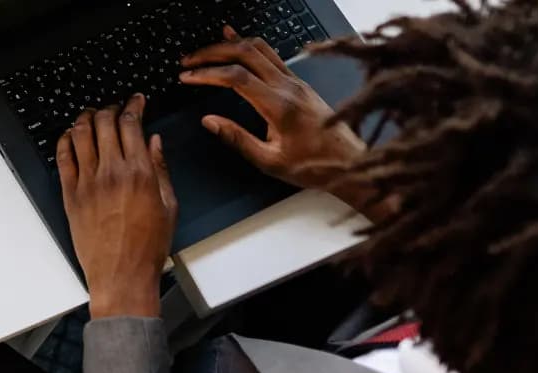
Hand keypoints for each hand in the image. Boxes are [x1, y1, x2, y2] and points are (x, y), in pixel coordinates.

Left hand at [58, 96, 175, 318]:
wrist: (122, 274)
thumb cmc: (147, 246)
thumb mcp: (168, 204)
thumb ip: (160, 168)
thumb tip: (154, 142)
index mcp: (139, 172)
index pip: (132, 123)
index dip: (133, 105)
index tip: (136, 100)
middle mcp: (111, 172)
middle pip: (105, 123)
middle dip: (111, 107)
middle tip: (114, 106)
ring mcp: (87, 182)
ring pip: (81, 134)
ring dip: (86, 118)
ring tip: (91, 115)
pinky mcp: (70, 195)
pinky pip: (63, 158)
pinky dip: (65, 141)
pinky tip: (70, 136)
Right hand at [180, 27, 382, 218]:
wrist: (349, 162)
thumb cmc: (314, 165)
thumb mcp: (269, 161)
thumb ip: (236, 138)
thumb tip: (209, 121)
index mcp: (280, 106)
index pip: (237, 77)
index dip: (207, 73)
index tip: (188, 77)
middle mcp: (289, 87)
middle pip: (246, 53)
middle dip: (212, 52)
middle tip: (189, 61)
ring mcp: (296, 82)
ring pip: (260, 48)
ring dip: (230, 45)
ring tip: (206, 50)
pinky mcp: (299, 83)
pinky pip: (271, 54)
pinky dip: (249, 46)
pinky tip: (237, 42)